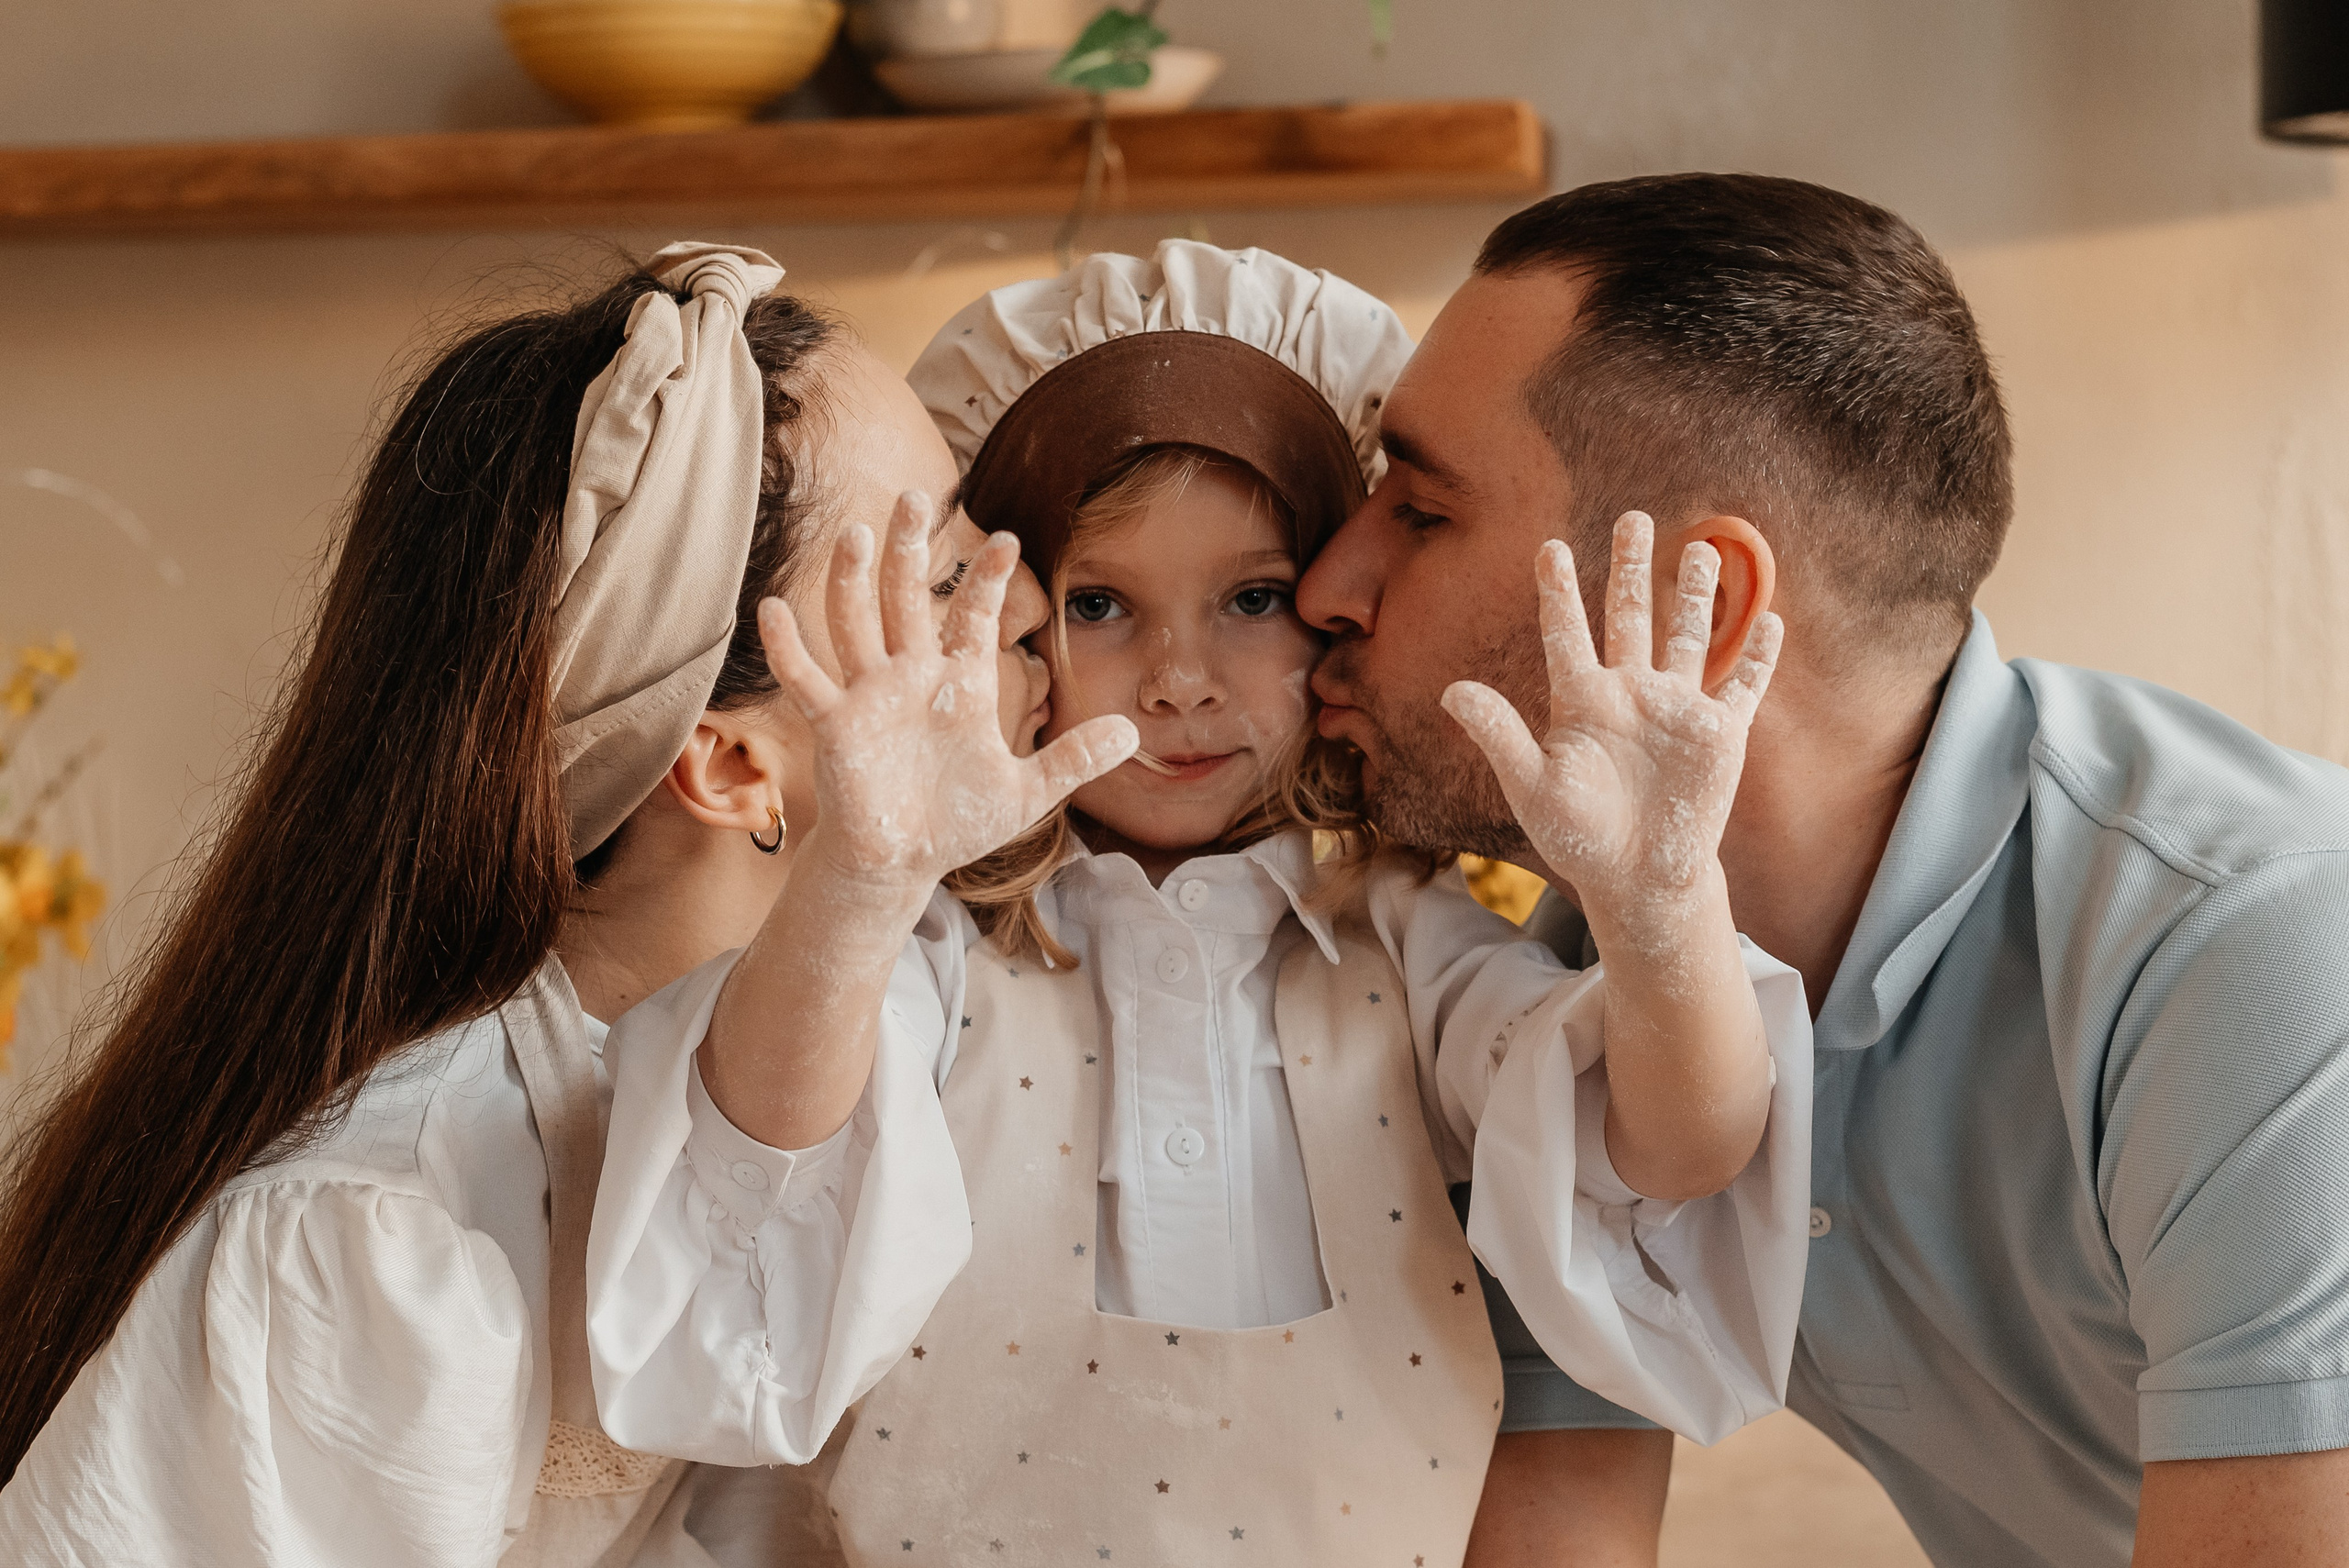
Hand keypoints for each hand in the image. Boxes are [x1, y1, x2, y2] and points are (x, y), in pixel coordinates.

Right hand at [761, 491, 1137, 891]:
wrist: (902, 863)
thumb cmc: (957, 823)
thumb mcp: (1026, 793)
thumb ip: (1073, 760)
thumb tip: (1134, 735)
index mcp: (959, 684)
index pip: (974, 618)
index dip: (987, 581)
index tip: (1007, 538)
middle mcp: (911, 676)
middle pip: (907, 599)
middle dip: (911, 550)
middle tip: (916, 496)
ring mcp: (869, 696)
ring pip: (856, 623)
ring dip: (851, 580)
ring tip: (856, 533)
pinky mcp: (835, 725)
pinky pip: (806, 680)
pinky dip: (787, 647)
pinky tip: (774, 607)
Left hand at [1440, 511, 1779, 921]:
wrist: (1636, 880)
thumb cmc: (1579, 837)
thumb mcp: (1532, 785)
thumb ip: (1499, 735)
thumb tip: (1449, 691)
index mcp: (1581, 702)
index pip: (1566, 632)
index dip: (1558, 590)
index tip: (1549, 547)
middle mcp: (1629, 694)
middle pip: (1630, 616)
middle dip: (1632, 568)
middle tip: (1633, 517)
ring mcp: (1676, 709)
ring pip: (1687, 636)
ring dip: (1694, 593)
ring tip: (1698, 545)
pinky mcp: (1718, 734)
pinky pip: (1742, 685)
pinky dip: (1757, 655)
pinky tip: (1770, 619)